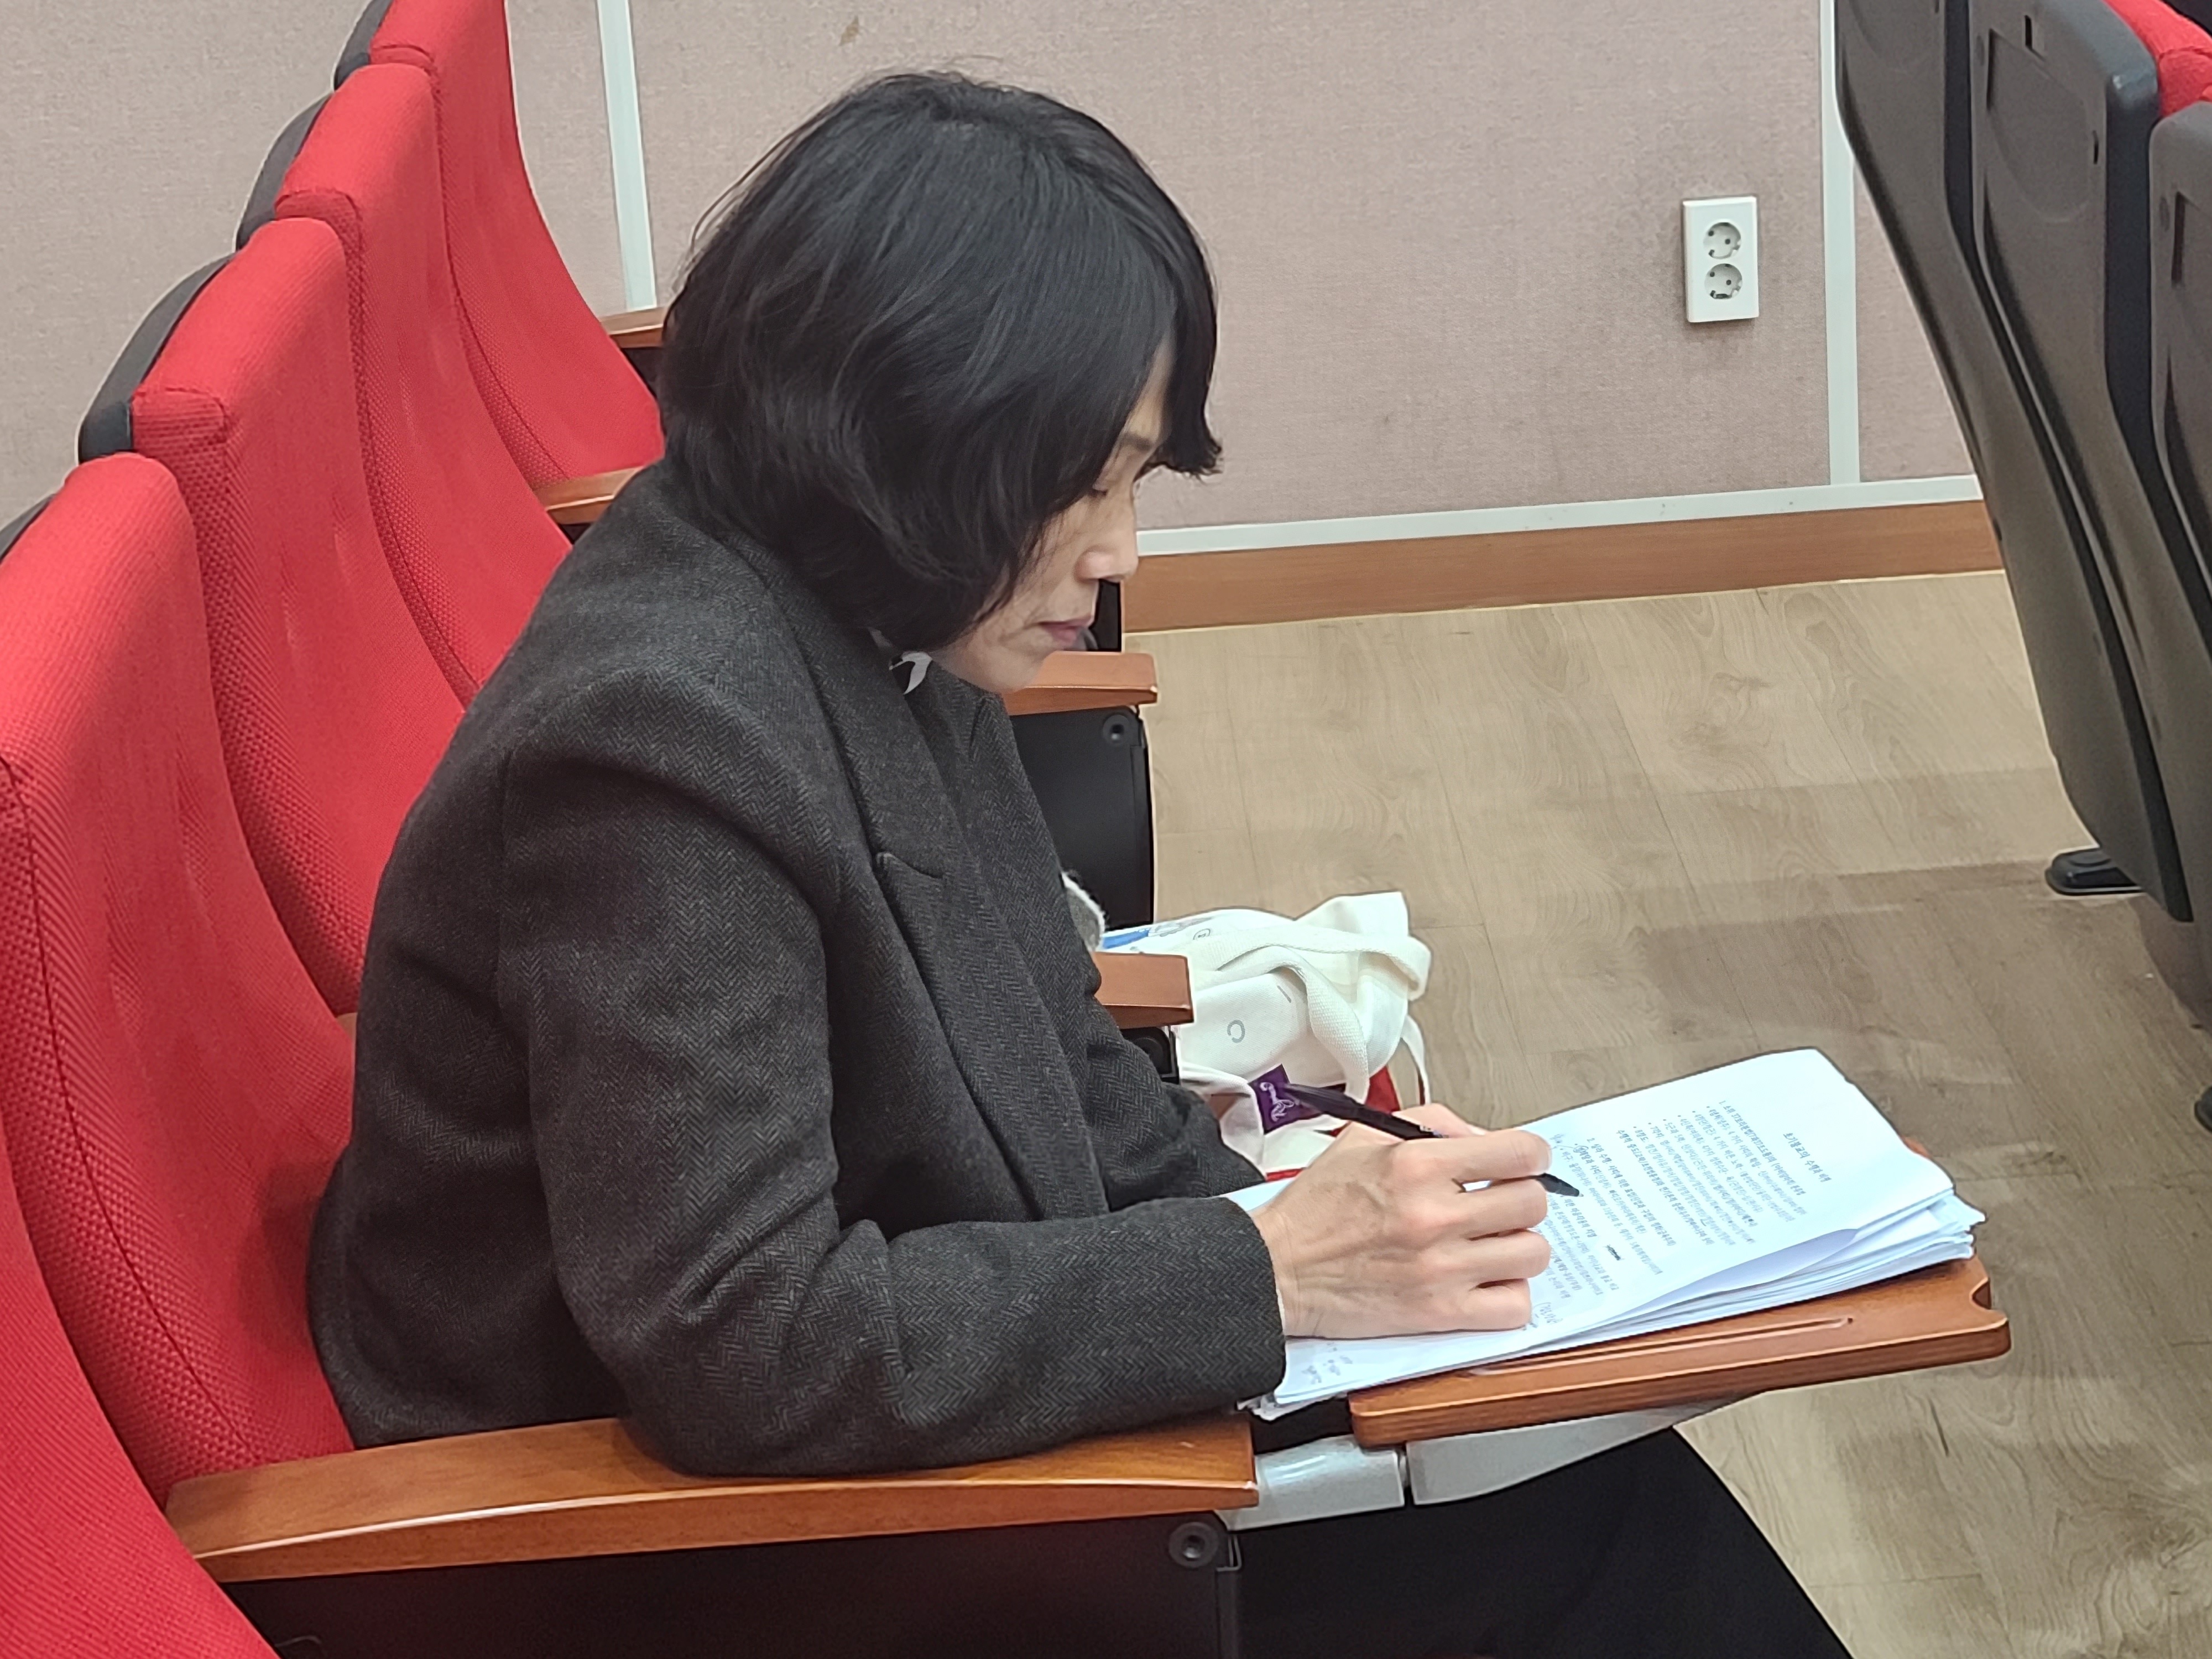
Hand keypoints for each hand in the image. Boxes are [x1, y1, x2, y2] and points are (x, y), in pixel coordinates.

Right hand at [1248, 1104, 1552, 1338]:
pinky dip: (1508, 1296)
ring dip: (1518, 1248)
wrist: (1277, 1268)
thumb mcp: (1363, 1137)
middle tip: (1500, 1205)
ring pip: (1532, 1254)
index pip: (1520, 1153)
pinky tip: (1485, 1282)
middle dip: (1521, 1200)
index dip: (1531, 1157)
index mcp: (1417, 1164)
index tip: (1523, 1165)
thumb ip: (1431, 1124)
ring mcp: (1440, 1267)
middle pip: (1532, 1203)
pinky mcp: (1438, 1313)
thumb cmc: (1315, 1208)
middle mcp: (1433, 1214)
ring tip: (1492, 1245)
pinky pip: (1514, 1308)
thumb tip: (1484, 1140)